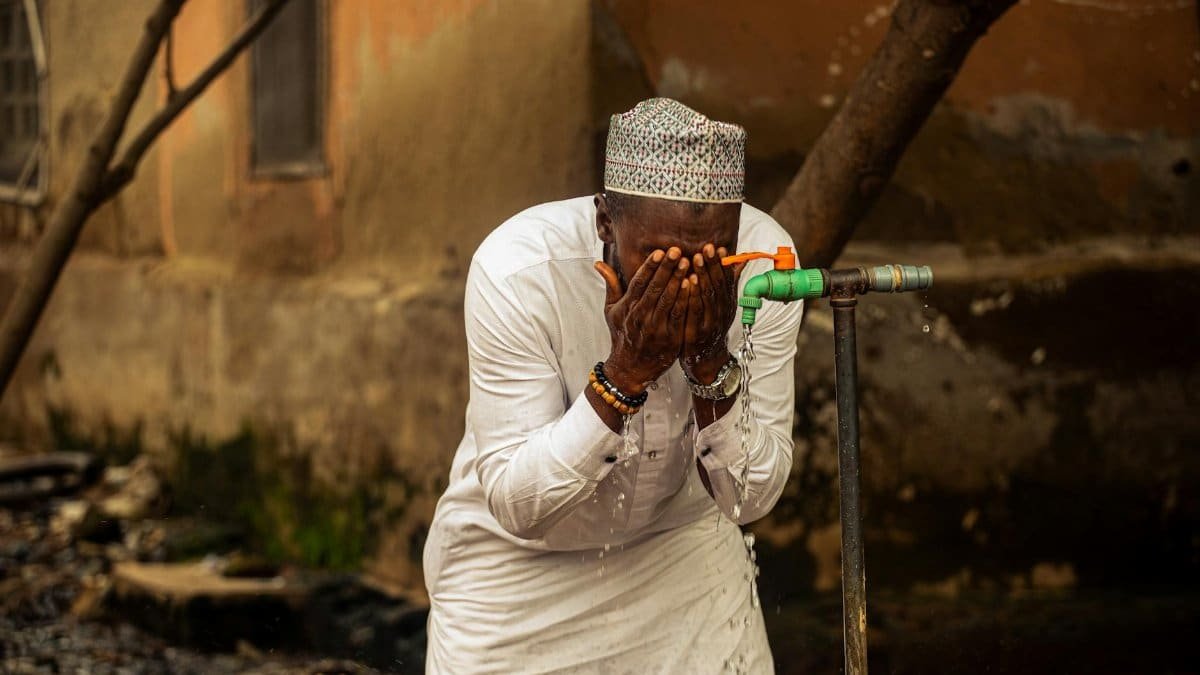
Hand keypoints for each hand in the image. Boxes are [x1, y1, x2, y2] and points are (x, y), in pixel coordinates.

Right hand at [595, 247, 691, 391]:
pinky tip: (693, 285)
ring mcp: (655, 328)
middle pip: (654, 288)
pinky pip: (679, 315)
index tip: (659, 251)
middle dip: (666, 268)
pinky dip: (686, 299)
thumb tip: (598, 263)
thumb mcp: (611, 310)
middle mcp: (639, 316)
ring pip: (668, 300)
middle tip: (677, 251)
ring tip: (688, 263)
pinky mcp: (670, 338)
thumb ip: (610, 285)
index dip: (649, 266)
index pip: (638, 282)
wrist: (629, 368)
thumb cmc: (621, 335)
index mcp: (627, 307)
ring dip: (678, 280)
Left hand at [682, 245, 743, 382]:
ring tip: (694, 260)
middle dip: (711, 266)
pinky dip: (691, 296)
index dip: (723, 264)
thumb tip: (740, 261)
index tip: (718, 248)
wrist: (706, 360)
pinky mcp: (697, 333)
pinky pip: (694, 312)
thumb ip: (728, 284)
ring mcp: (710, 324)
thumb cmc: (711, 327)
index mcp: (728, 304)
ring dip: (702, 277)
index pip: (727, 281)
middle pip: (718, 286)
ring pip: (707, 297)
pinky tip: (685, 283)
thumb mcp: (722, 306)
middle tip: (705, 249)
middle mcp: (722, 313)